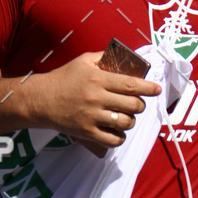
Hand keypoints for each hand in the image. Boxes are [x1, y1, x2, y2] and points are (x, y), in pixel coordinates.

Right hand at [29, 52, 160, 149]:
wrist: (40, 99)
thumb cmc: (63, 78)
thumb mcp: (83, 61)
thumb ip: (104, 57)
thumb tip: (125, 57)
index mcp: (98, 79)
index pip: (130, 84)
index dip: (148, 88)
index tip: (157, 89)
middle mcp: (97, 98)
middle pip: (132, 105)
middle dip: (140, 105)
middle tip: (137, 104)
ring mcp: (92, 117)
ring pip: (125, 123)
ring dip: (130, 121)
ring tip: (126, 117)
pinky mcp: (86, 132)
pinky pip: (112, 140)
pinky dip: (119, 137)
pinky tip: (117, 131)